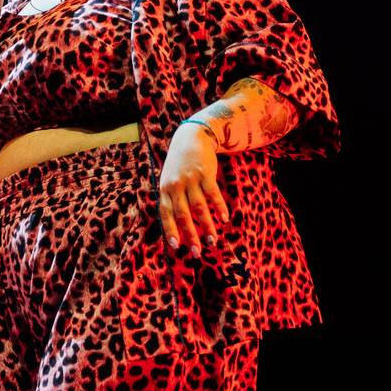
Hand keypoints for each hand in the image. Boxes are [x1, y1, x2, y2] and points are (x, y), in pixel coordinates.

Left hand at [157, 123, 230, 253]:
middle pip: (183, 214)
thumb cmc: (179, 165)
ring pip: (199, 207)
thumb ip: (171, 199)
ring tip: (213, 240)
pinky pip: (213, 194)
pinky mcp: (205, 173)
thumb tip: (177, 227)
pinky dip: (219, 208)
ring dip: (207, 226)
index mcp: (165, 189)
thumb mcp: (169, 180)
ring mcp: (190, 179)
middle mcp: (176, 185)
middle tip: (198, 252)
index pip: (166, 214)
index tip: (177, 247)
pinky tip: (225, 219)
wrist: (190, 138)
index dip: (171, 230)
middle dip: (191, 235)